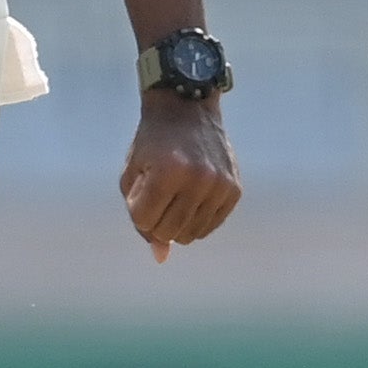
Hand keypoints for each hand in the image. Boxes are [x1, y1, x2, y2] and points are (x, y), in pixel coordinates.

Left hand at [121, 93, 239, 263]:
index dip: (137, 209)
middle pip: (168, 233)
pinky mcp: (234, 190)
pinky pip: (210, 226)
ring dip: (176, 223)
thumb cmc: (152, 143)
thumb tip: (161, 258)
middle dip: (156, 220)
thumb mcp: (134, 173)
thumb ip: (139, 216)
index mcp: (168, 171)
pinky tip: (190, 197)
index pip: (144, 221)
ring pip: (191, 235)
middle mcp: (198, 179)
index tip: (141, 189)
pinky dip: (195, 220)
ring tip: (173, 194)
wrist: (186, 108)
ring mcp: (220, 185)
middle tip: (157, 194)